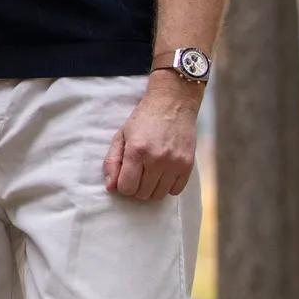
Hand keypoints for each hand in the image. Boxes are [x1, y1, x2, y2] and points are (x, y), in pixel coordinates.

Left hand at [101, 81, 200, 200]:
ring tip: (150, 173)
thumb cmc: (144, 119)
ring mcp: (174, 163)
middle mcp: (156, 159)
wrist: (173, 103)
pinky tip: (164, 173)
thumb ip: (112, 161)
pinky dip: (167, 186)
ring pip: (158, 195)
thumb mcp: (121, 135)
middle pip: (142, 194)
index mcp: (136, 150)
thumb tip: (110, 187)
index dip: (123, 185)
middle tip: (138, 173)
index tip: (125, 176)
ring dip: (151, 188)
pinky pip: (175, 191)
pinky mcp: (188, 165)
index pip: (126, 187)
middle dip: (136, 187)